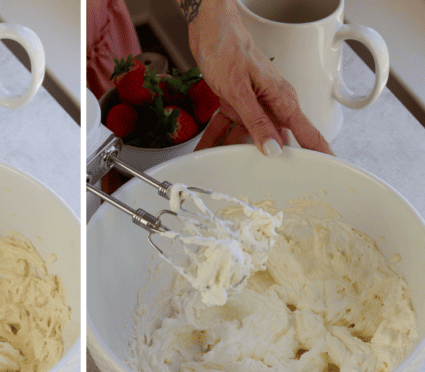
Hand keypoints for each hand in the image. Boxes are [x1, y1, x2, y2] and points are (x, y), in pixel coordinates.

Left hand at [188, 0, 333, 154]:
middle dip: (268, 162)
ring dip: (232, 151)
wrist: (207, 25)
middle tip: (264, 184)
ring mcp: (253, 104)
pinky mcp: (236, 102)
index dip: (319, 151)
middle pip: (276, 141)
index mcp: (281, 99)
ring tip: (224, 169)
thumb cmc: (227, 46)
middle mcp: (270, 104)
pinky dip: (215, 138)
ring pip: (247, 137)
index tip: (328, 169)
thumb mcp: (240, 91)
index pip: (307, 131)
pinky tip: (205, 150)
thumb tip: (273, 149)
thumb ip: (256, 122)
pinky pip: (227, 127)